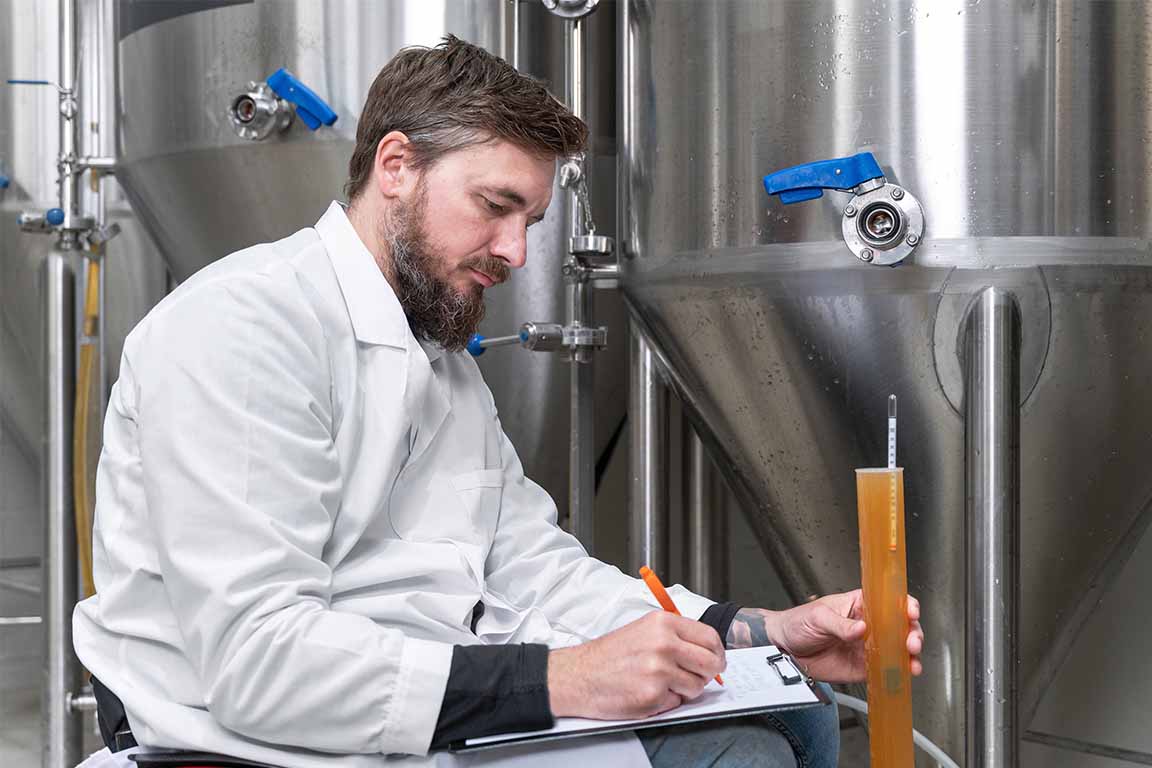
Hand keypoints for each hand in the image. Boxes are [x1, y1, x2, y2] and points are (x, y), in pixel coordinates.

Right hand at [547, 611, 725, 719]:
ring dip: (684, 689)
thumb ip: (676, 637)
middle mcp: (664, 644)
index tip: (715, 660)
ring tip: (659, 682)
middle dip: (708, 674)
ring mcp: (659, 671)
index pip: (710, 638)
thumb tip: (707, 651)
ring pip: (697, 686)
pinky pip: (677, 703)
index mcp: (663, 623)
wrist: (579, 675)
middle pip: (711, 663)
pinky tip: (646, 691)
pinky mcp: (653, 695)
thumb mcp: (643, 630)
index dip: (716, 652)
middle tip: (697, 676)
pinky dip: (666, 702)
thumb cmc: (609, 655)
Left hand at [728, 591, 923, 683]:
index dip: (904, 605)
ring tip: (912, 660)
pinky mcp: (863, 667)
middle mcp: (869, 625)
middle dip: (912, 633)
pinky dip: (898, 672)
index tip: (910, 612)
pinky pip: (885, 670)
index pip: (889, 601)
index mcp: (860, 605)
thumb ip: (840, 624)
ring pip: (898, 649)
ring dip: (910, 655)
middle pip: (900, 627)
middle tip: (911, 641)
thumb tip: (861, 628)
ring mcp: (868, 647)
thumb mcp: (818, 617)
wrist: (785, 649)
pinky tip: (904, 673)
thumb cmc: (798, 623)